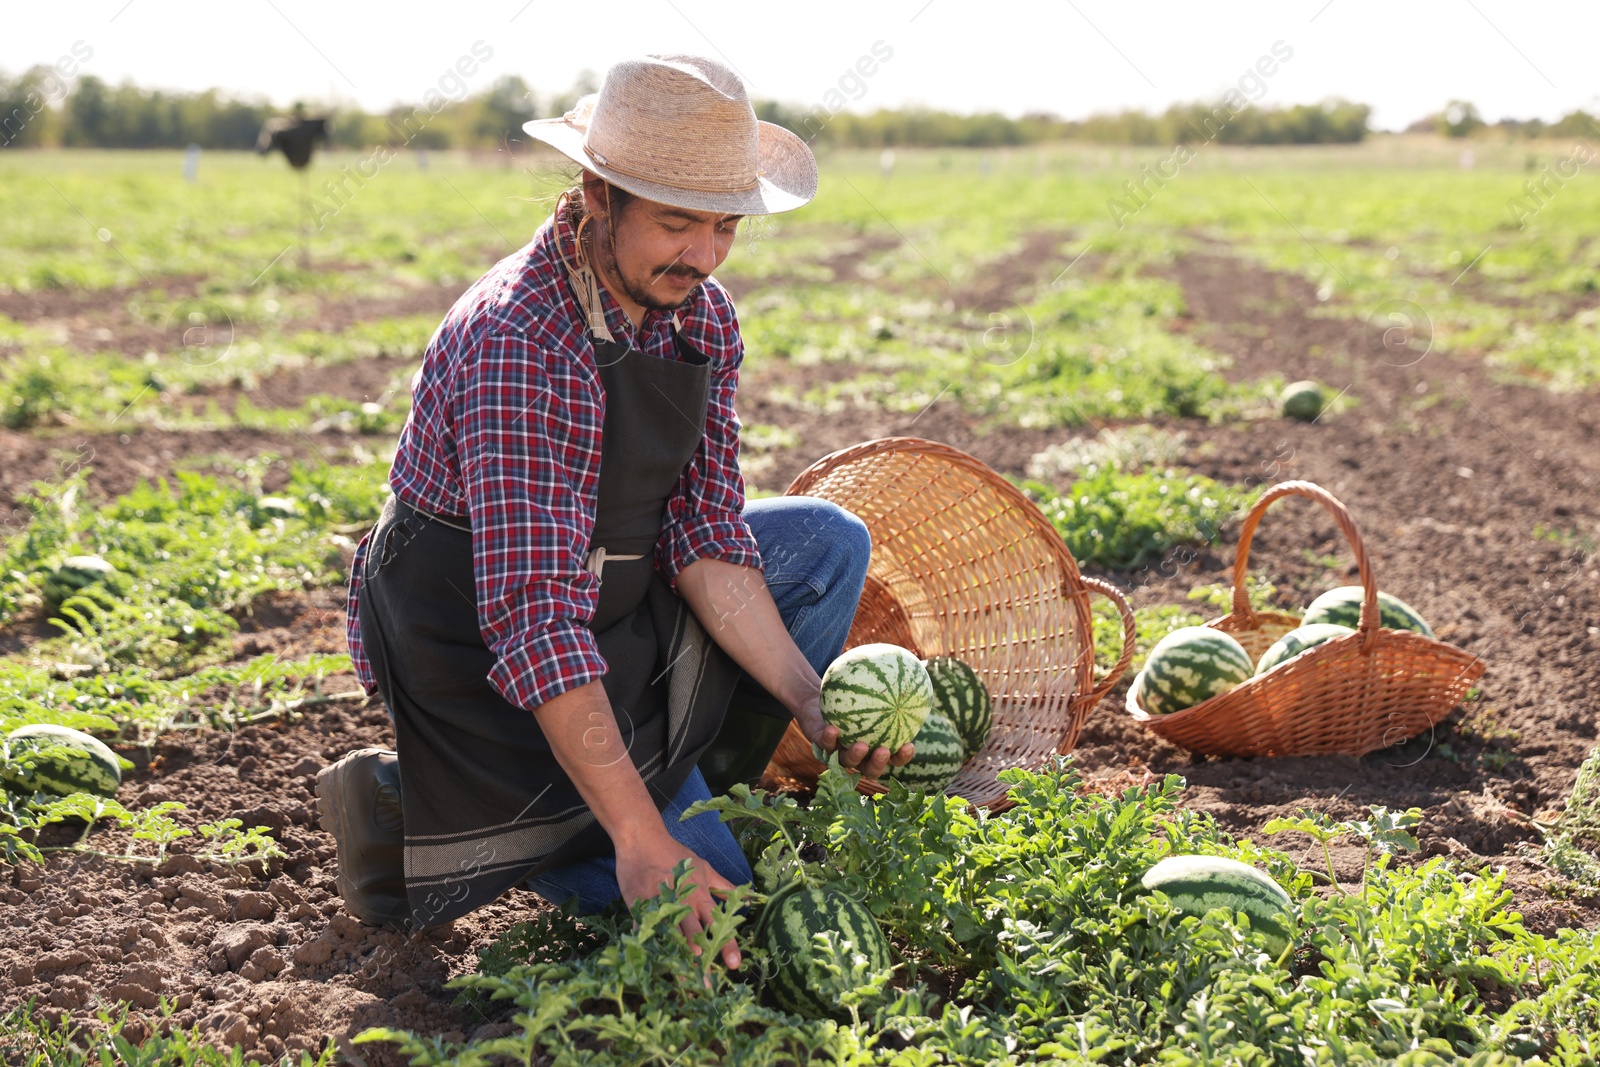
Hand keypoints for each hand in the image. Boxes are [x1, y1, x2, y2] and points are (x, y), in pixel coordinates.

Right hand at [615, 826, 740, 969]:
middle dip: (702, 961)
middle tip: (708, 984)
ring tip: (684, 981)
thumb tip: (746, 895)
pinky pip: (645, 932)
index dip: (726, 944)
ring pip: (671, 938)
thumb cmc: (674, 853)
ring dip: (678, 960)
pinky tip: (652, 966)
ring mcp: (660, 906)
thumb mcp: (703, 867)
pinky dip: (649, 948)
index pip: (717, 923)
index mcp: (699, 895)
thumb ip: (722, 885)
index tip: (734, 964)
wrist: (642, 841)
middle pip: (694, 936)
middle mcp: (682, 903)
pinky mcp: (639, 908)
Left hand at [793, 691, 913, 782]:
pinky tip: (833, 729)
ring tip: (862, 746)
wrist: (815, 702)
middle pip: (871, 769)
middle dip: (879, 763)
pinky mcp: (821, 747)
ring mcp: (838, 753)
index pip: (892, 757)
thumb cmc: (847, 698)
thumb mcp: (867, 691)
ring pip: (848, 762)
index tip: (909, 745)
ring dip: (855, 756)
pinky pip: (825, 745)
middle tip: (885, 751)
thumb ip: (886, 689)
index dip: (901, 757)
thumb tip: (910, 672)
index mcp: (873, 747)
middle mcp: (858, 755)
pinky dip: (829, 739)